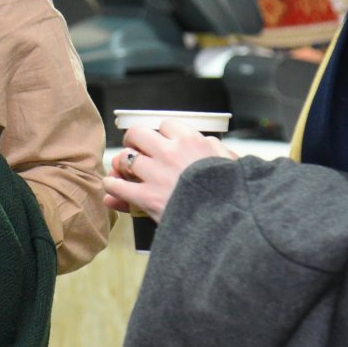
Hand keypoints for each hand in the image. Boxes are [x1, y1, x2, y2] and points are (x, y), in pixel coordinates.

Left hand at [100, 121, 234, 221]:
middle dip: (133, 140)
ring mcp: (156, 175)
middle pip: (137, 134)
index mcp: (191, 141)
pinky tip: (113, 187)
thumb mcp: (231, 162)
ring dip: (121, 164)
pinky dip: (113, 186)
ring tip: (122, 169)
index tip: (161, 139)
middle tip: (134, 148)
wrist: (230, 221)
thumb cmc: (234, 192)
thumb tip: (204, 141)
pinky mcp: (148, 198)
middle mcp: (169, 153)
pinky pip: (118, 186)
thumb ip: (215, 148)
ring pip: (124, 159)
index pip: (166, 125)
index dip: (161, 132)